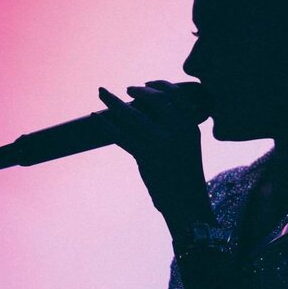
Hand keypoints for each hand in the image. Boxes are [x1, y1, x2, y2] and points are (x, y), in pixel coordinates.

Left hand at [97, 82, 213, 228]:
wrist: (188, 205)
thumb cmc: (186, 177)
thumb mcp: (187, 147)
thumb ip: (175, 128)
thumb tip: (150, 110)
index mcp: (191, 126)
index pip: (176, 95)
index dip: (160, 85)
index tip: (147, 83)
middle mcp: (177, 131)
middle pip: (154, 100)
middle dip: (138, 92)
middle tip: (126, 89)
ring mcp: (161, 144)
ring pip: (132, 115)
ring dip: (114, 102)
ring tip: (102, 92)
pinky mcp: (145, 157)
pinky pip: (121, 135)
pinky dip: (106, 125)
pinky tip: (96, 117)